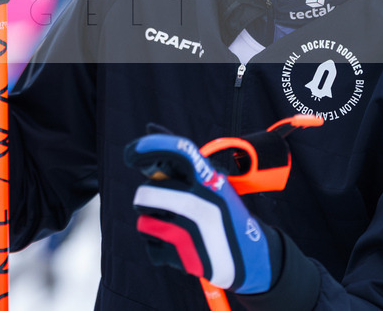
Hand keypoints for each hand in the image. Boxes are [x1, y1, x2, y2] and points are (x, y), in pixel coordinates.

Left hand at [124, 133, 273, 293]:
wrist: (252, 255)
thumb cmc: (222, 211)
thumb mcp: (208, 180)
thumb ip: (178, 156)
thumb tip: (149, 127)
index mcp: (208, 178)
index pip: (177, 151)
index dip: (150, 147)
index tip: (130, 155)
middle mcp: (201, 200)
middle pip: (146, 193)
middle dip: (149, 202)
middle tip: (166, 207)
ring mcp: (194, 229)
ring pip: (144, 222)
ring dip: (153, 226)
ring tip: (176, 228)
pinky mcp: (187, 256)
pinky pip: (152, 248)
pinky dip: (160, 249)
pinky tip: (181, 248)